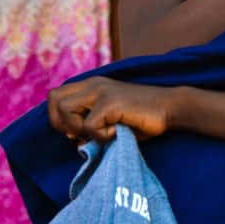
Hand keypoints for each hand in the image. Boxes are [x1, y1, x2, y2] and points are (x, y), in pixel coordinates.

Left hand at [47, 77, 176, 142]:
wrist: (170, 108)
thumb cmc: (143, 118)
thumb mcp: (111, 118)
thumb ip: (91, 124)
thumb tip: (73, 139)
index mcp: (92, 85)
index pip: (56, 96)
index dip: (59, 118)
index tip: (77, 132)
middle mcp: (93, 84)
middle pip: (53, 99)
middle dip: (60, 123)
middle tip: (81, 134)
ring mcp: (100, 91)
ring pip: (64, 110)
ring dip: (78, 128)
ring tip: (100, 133)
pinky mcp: (109, 102)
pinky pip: (89, 126)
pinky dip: (101, 136)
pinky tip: (117, 133)